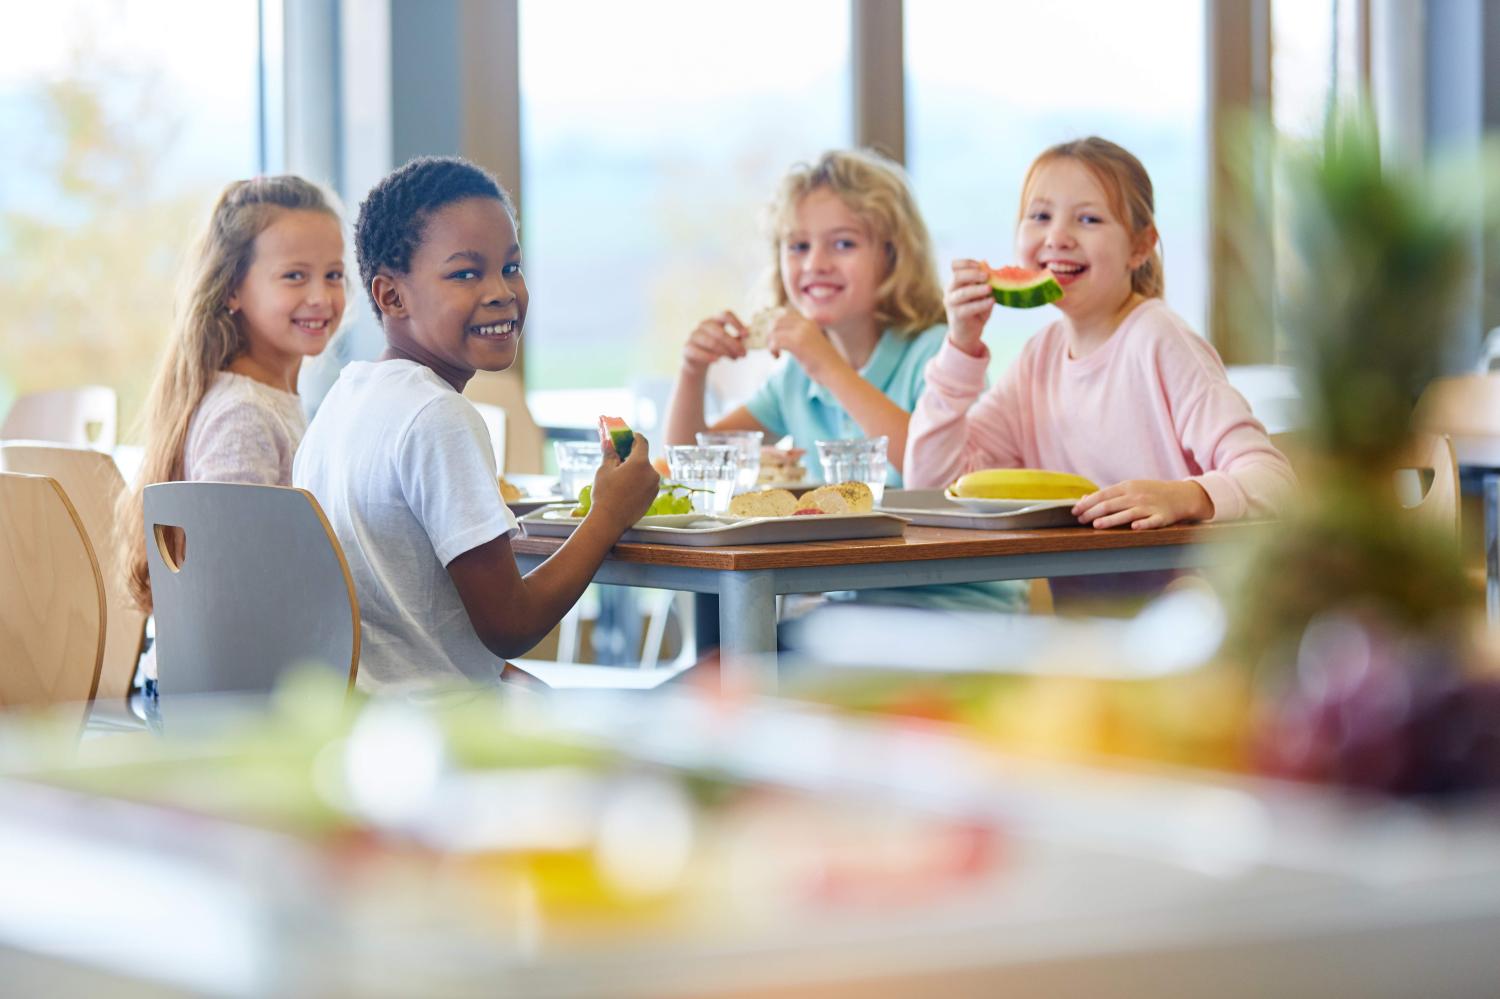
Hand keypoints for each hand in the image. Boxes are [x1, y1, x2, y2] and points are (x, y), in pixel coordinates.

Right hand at [587, 432, 660, 532]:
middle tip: (618, 457)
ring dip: (635, 470)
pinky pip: (646, 483)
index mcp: (640, 463)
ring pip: (645, 471)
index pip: (642, 442)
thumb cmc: (605, 494)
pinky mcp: (653, 497)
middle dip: (631, 456)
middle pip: (643, 458)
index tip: (627, 437)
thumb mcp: (604, 470)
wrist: (610, 521)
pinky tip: (625, 488)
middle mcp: (652, 473)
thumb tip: (609, 444)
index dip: (634, 437)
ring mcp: (654, 486)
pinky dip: (638, 481)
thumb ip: (610, 454)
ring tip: (619, 476)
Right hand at [682, 311, 748, 374]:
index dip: (737, 323)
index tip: (746, 335)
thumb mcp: (728, 343)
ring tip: (734, 359)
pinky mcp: (687, 348)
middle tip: (744, 354)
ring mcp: (693, 335)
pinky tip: (717, 361)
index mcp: (715, 320)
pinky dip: (709, 357)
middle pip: (720, 332)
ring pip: (711, 342)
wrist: (696, 361)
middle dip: (734, 344)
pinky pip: (698, 352)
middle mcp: (703, 325)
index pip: (725, 315)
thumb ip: (739, 339)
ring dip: (725, 352)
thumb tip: (753, 337)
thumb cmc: (716, 349)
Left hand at [766, 310, 846, 381]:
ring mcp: (801, 332)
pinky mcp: (797, 342)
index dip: (777, 327)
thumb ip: (798, 337)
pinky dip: (772, 349)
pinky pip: (775, 341)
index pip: (785, 316)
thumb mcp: (811, 343)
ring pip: (774, 330)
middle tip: (773, 348)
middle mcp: (805, 323)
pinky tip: (776, 357)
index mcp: (809, 322)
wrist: (835, 372)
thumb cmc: (823, 363)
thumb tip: (779, 337)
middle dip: (770, 334)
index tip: (777, 341)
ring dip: (770, 342)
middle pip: (777, 321)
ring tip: (775, 353)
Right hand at [944, 259, 993, 355]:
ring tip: (990, 288)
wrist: (968, 333)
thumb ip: (983, 281)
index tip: (980, 264)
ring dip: (977, 289)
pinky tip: (991, 301)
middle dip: (973, 274)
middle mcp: (950, 290)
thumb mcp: (981, 293)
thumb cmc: (976, 310)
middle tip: (987, 275)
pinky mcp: (956, 316)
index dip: (967, 263)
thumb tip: (988, 265)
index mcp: (955, 281)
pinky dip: (981, 304)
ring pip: (962, 293)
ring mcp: (951, 303)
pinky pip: (968, 308)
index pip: (955, 266)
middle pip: (957, 277)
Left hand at [1072, 479, 1213, 529]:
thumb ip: (1109, 494)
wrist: (1181, 495)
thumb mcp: (1130, 488)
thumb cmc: (1150, 493)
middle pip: (1112, 504)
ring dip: (1112, 519)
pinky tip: (1134, 527)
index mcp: (1127, 487)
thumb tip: (1084, 499)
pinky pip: (1152, 521)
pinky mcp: (1163, 517)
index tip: (1075, 511)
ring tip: (1096, 525)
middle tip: (1080, 520)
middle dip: (1094, 512)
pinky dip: (1144, 524)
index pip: (1103, 495)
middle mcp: (1137, 496)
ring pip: (1128, 513)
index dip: (1088, 503)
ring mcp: (1150, 506)